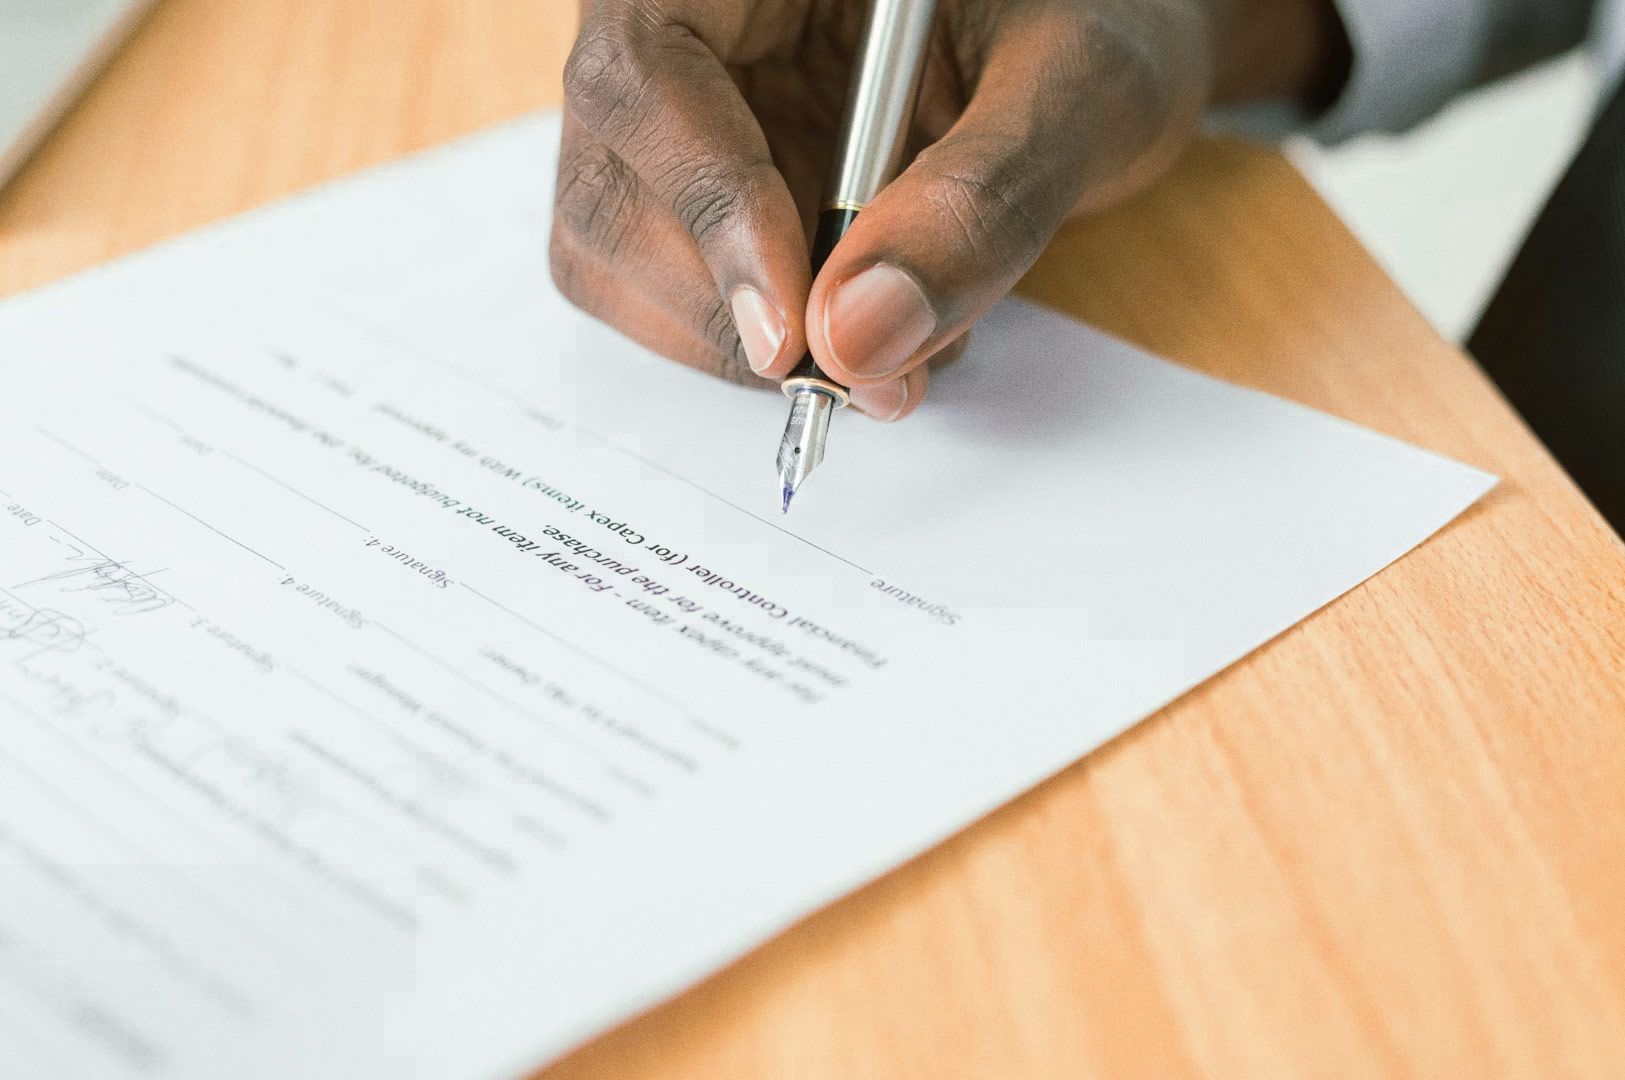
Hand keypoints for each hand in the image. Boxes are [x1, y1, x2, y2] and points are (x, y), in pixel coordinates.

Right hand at [551, 0, 1342, 419]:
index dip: (707, 209)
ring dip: (732, 344)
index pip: (647, 72)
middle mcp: (688, 28)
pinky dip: (755, 348)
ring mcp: (681, 119)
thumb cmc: (1097, 22)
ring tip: (886, 347)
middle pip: (607, 184)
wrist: (1098, 46)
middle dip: (720, 309)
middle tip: (855, 374)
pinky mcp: (698, 195)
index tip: (791, 335)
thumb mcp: (1079, 87)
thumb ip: (983, 201)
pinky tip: (859, 329)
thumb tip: (859, 339)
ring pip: (614, 254)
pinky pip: (671, 292)